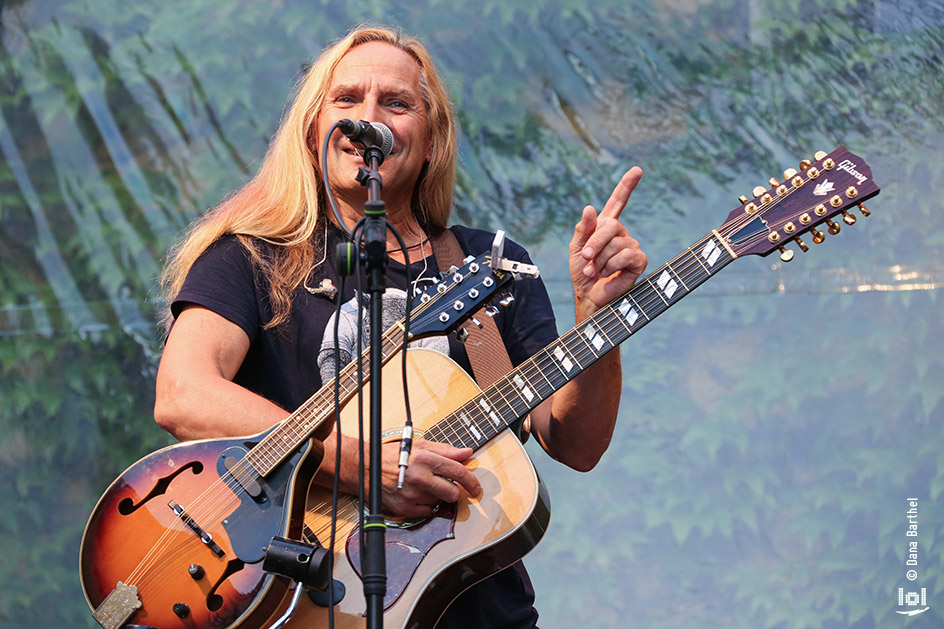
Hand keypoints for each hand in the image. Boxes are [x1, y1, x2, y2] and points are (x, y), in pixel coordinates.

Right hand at [380, 439, 480, 517]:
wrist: (366, 468)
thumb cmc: (393, 456)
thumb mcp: (420, 446)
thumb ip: (446, 450)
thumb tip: (466, 453)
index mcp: (426, 459)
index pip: (458, 472)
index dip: (471, 481)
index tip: (476, 487)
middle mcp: (420, 477)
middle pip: (452, 493)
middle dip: (454, 491)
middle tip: (447, 486)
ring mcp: (412, 495)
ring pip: (439, 501)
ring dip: (436, 495)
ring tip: (423, 485)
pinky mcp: (405, 508)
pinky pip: (426, 511)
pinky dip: (424, 504)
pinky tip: (415, 494)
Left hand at [569, 167, 647, 318]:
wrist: (589, 296)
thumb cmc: (582, 274)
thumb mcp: (575, 248)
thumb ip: (582, 229)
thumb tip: (590, 208)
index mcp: (605, 227)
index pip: (618, 201)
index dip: (627, 185)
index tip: (637, 170)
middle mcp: (621, 234)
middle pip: (611, 225)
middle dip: (594, 243)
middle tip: (587, 258)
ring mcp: (631, 246)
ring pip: (616, 243)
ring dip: (600, 260)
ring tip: (597, 270)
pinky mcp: (639, 260)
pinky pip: (626, 254)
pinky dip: (613, 265)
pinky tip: (608, 273)